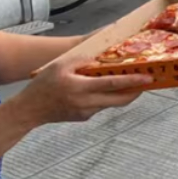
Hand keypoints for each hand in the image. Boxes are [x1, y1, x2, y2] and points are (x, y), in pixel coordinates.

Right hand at [9, 51, 153, 124]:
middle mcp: (86, 103)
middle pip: (119, 99)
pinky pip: (100, 106)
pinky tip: (104, 89)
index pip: (113, 84)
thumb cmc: (43, 84)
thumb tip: (102, 61)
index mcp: (81, 88)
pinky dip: (106, 98)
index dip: (132, 81)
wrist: (30, 110)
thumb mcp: (61, 65)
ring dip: (121, 94)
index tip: (148, 78)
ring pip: (111, 103)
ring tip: (128, 82)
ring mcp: (86, 112)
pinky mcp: (84, 117)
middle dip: (135, 91)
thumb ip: (82, 61)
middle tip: (146, 82)